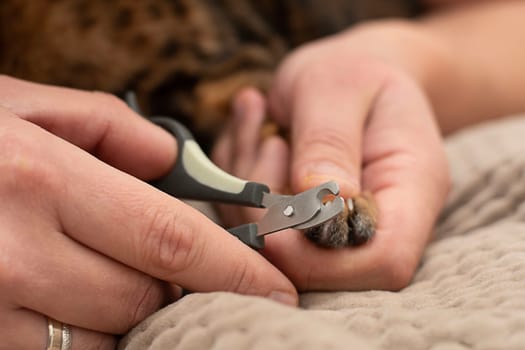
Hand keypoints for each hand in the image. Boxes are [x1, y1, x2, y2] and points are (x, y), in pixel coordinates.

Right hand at [0, 76, 296, 349]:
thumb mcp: (24, 106)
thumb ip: (110, 128)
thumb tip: (172, 164)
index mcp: (39, 180)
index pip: (174, 241)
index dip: (237, 269)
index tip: (278, 289)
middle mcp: (13, 253)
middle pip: (148, 295)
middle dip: (186, 289)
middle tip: (193, 271)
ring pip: (108, 335)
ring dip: (135, 313)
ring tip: (122, 274)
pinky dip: (91, 334)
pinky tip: (82, 298)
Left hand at [213, 22, 449, 290]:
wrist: (351, 73)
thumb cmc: (353, 72)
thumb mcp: (338, 87)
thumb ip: (329, 140)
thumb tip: (320, 197)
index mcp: (412, 188)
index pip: (385, 260)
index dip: (323, 258)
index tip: (271, 216)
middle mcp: (380, 219)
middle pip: (325, 267)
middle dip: (271, 217)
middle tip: (267, 141)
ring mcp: (339, 225)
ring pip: (279, 248)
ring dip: (249, 188)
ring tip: (260, 124)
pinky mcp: (303, 223)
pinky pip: (255, 223)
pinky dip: (239, 180)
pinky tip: (253, 130)